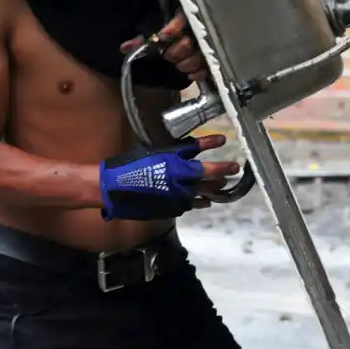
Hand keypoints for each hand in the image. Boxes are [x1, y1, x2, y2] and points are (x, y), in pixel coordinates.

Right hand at [99, 135, 238, 220]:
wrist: (115, 188)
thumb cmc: (132, 165)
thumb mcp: (156, 152)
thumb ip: (177, 152)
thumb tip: (194, 149)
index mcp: (178, 165)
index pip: (203, 156)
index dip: (214, 146)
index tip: (225, 140)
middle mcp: (182, 182)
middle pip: (209, 177)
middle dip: (223, 173)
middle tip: (234, 169)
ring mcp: (178, 197)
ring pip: (203, 192)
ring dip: (214, 188)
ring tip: (223, 185)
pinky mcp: (172, 208)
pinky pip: (192, 205)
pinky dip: (200, 201)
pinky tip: (206, 201)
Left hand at [121, 11, 208, 80]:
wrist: (177, 43)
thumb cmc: (165, 34)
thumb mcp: (151, 32)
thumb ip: (140, 40)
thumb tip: (125, 48)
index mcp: (184, 17)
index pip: (183, 18)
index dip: (174, 28)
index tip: (162, 37)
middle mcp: (198, 29)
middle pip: (190, 41)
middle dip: (177, 51)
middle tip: (168, 56)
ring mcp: (207, 45)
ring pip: (200, 56)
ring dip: (187, 63)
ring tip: (178, 65)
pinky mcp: (211, 60)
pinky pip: (208, 68)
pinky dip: (198, 73)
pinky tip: (189, 73)